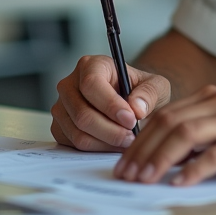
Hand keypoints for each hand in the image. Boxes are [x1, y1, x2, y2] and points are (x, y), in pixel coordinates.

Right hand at [50, 55, 170, 151]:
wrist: (131, 103)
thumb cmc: (140, 91)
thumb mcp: (155, 86)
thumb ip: (149, 93)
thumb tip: (137, 108)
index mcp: (91, 65)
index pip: (91, 84)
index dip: (110, 105)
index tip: (131, 120)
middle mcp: (70, 84)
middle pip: (83, 114)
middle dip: (111, 131)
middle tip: (132, 136)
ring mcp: (61, 107)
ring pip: (79, 133)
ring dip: (106, 142)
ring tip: (127, 141)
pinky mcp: (60, 127)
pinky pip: (74, 145)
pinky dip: (97, 149)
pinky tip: (114, 144)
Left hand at [113, 85, 215, 185]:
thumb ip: (208, 131)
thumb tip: (171, 153)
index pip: (167, 115)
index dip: (140, 138)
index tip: (125, 161)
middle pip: (170, 123)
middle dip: (142, 150)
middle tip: (126, 174)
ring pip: (186, 136)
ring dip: (159, 160)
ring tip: (144, 180)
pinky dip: (194, 171)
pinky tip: (180, 184)